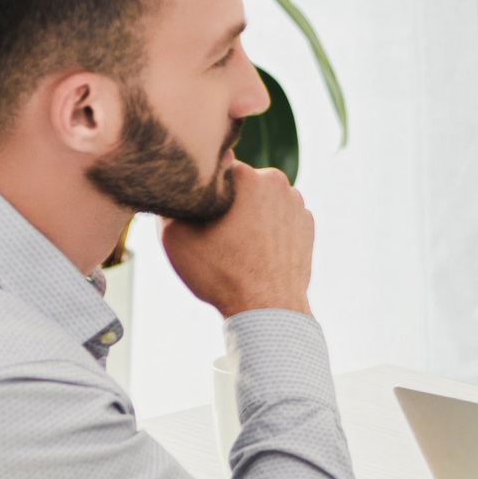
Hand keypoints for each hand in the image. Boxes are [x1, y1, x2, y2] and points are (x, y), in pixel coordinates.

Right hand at [161, 163, 313, 317]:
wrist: (268, 309)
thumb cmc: (221, 274)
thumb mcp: (176, 237)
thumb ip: (170, 202)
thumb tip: (171, 188)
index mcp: (247, 176)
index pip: (214, 169)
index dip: (201, 191)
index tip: (196, 214)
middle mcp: (277, 182)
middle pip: (240, 183)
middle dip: (227, 201)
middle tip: (215, 234)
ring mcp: (297, 203)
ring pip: (261, 200)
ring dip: (249, 214)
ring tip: (237, 247)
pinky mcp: (306, 225)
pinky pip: (279, 218)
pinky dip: (268, 230)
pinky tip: (256, 253)